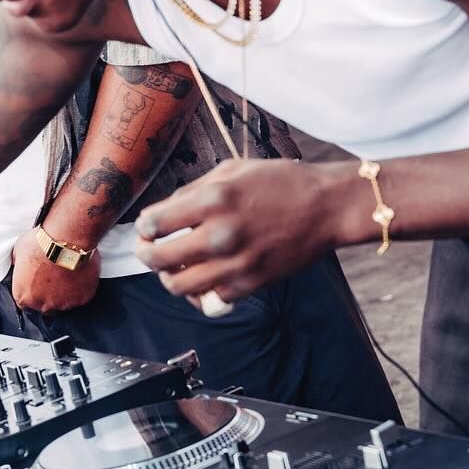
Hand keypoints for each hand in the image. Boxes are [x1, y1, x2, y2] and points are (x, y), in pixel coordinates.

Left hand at [10, 237, 100, 314]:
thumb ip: (18, 265)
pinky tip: (78, 273)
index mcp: (23, 296)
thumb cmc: (43, 244)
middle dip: (49, 294)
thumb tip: (18, 264)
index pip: (25, 304)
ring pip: (64, 303)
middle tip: (53, 276)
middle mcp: (42, 304)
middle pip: (45, 306)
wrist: (66, 239)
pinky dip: (81, 288)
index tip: (38, 284)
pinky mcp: (81, 299)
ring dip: (65, 291)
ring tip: (67, 273)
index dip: (33, 292)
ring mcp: (63, 303)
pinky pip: (81, 296)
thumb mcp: (18, 252)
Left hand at [134, 158, 333, 300]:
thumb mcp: (232, 170)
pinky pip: (209, 298)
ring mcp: (235, 263)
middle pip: (157, 258)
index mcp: (213, 199)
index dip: (143, 227)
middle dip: (144, 254)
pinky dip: (200, 290)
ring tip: (173, 265)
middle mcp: (220, 234)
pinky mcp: (250, 284)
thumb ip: (193, 190)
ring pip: (177, 285)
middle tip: (147, 248)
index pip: (153, 223)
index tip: (147, 227)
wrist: (325, 207)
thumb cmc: (281, 183)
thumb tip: (162, 211)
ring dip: (168, 276)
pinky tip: (203, 276)